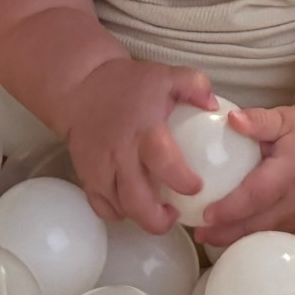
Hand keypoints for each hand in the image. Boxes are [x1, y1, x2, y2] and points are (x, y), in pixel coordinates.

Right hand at [59, 59, 216, 232]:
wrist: (81, 87)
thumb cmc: (128, 83)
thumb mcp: (166, 75)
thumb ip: (195, 85)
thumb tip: (213, 107)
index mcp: (144, 130)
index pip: (164, 162)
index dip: (182, 181)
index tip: (197, 187)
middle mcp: (120, 154)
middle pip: (136, 201)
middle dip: (158, 219)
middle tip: (175, 214)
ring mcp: (99, 168)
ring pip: (119, 208)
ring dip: (140, 218)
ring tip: (157, 212)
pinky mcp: (86, 175)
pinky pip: (101, 207)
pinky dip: (117, 213)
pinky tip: (131, 206)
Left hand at [197, 102, 294, 246]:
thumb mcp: (284, 117)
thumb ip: (258, 120)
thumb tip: (232, 119)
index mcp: (288, 172)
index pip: (257, 195)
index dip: (231, 208)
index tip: (206, 215)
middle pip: (258, 223)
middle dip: (227, 232)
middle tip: (200, 234)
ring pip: (266, 233)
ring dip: (237, 238)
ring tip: (209, 237)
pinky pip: (275, 233)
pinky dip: (253, 236)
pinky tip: (233, 235)